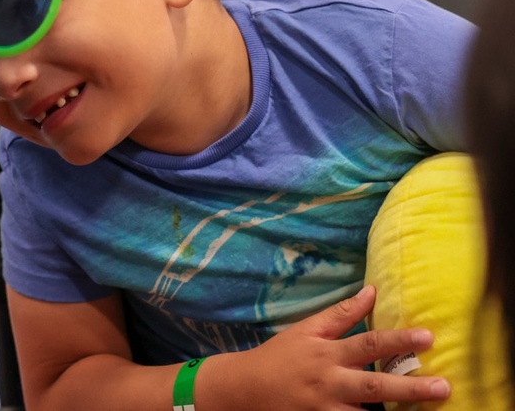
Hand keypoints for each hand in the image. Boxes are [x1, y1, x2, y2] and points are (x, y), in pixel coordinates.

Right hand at [200, 285, 450, 409]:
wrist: (247, 388)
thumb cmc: (281, 355)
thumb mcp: (307, 329)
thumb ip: (341, 313)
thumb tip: (372, 291)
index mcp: (328, 354)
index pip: (368, 344)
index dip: (398, 339)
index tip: (428, 337)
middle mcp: (330, 382)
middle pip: (375, 385)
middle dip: (411, 388)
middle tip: (444, 387)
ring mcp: (327, 410)